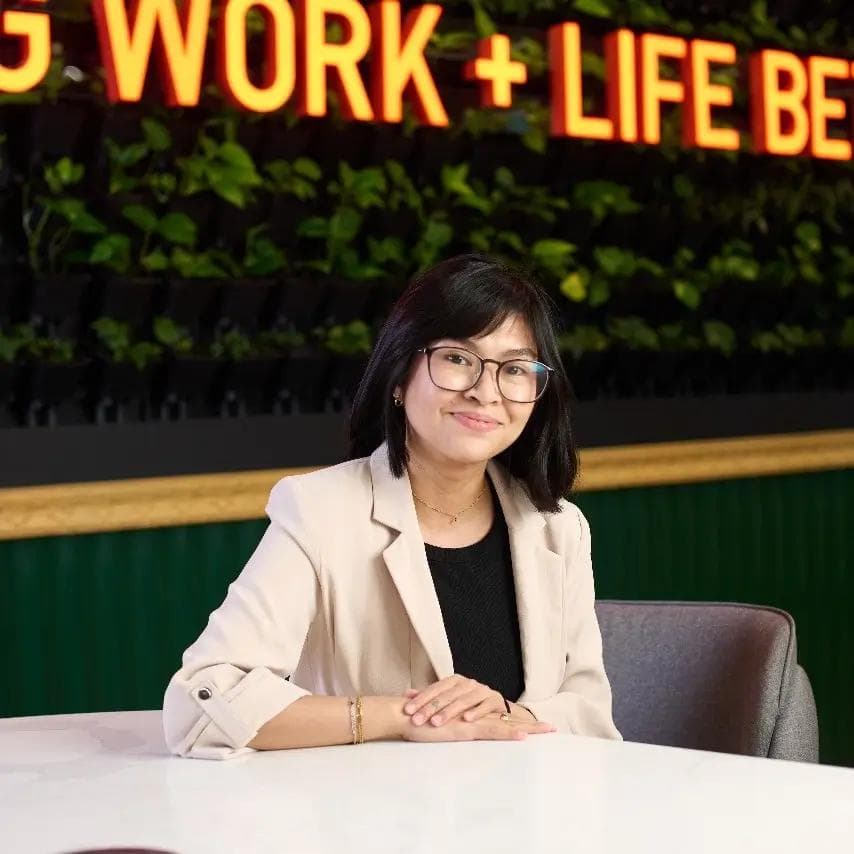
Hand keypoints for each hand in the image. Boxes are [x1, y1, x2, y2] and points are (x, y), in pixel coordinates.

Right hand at [402, 711, 555, 742]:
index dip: (518, 721)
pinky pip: (491, 730)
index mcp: (469, 716)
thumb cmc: (416, 721)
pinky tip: (523, 735)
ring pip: (504, 724)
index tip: (537, 727)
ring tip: (548, 732)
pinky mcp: (465, 728)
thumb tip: (440, 726)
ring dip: (528, 728)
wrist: (404, 715)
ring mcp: (471, 721)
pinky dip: (508, 732)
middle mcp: (473, 715)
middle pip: (507, 719)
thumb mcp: (435, 724)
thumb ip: (443, 723)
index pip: (498, 718)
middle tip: (553, 729)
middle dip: (531, 725)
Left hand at [403, 675, 509, 726]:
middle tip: (417, 720)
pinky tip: (466, 719)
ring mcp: (481, 691)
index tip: (408, 711)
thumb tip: (407, 694)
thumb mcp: (449, 698)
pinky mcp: (494, 700)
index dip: (420, 699)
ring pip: (463, 700)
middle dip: (430, 708)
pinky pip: (484, 706)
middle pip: (446, 696)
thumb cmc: (469, 703)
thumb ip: (429, 696)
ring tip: (436, 722)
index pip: (435, 689)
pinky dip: (476, 712)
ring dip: (449, 711)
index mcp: (454, 681)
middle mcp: (467, 683)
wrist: (496, 705)